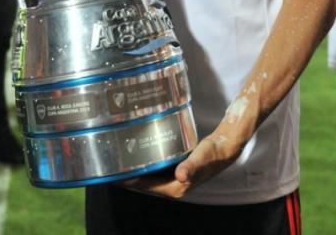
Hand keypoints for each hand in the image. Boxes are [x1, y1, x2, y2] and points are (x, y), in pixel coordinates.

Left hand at [120, 124, 245, 198]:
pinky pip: (154, 168)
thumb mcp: (201, 158)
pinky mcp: (174, 168)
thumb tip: (182, 175)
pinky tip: (138, 154)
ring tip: (119, 160)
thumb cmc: (213, 154)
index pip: (146, 187)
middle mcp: (173, 185)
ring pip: (148, 176)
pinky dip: (145, 164)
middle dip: (128, 177)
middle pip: (144, 183)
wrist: (225, 147)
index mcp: (175, 188)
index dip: (129, 182)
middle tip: (111, 165)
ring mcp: (173, 178)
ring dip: (135, 170)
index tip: (113, 175)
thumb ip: (191, 167)